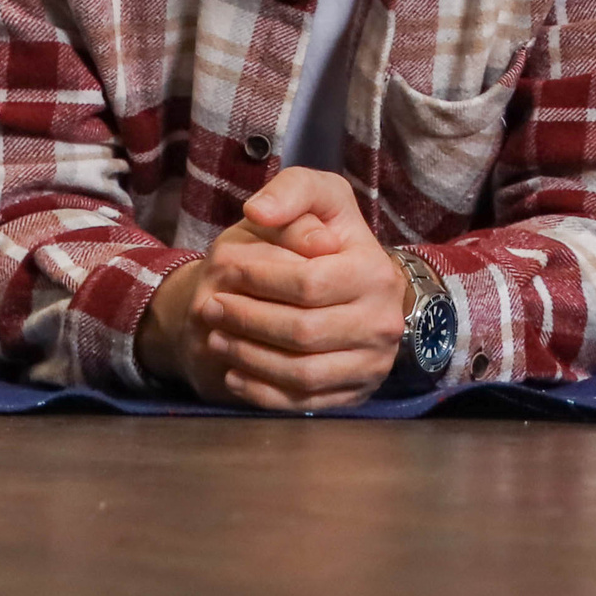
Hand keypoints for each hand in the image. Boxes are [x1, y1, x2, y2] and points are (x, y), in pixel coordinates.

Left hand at [134, 167, 409, 412]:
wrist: (359, 289)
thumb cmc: (330, 238)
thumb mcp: (321, 199)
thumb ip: (292, 192)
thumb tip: (259, 211)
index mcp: (375, 272)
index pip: (309, 282)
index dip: (260, 279)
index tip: (225, 269)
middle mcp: (383, 321)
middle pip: (304, 331)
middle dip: (248, 320)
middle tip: (212, 308)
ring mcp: (373, 363)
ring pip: (302, 373)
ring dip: (249, 357)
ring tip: (217, 338)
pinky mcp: (357, 393)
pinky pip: (304, 403)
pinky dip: (262, 392)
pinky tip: (235, 372)